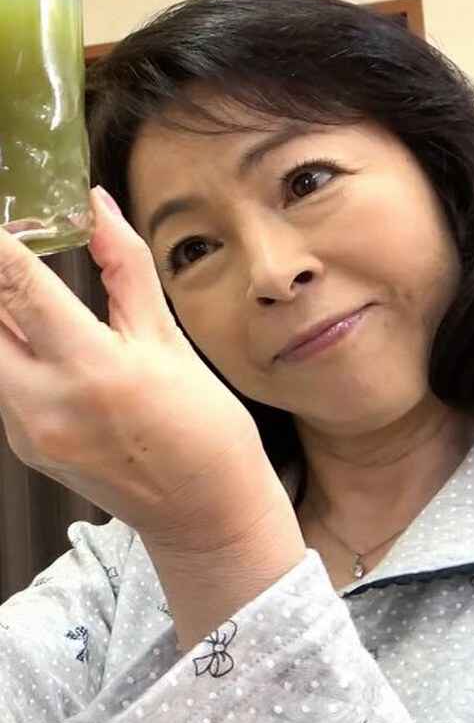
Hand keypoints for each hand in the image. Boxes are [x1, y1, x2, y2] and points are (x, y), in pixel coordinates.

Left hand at [0, 187, 265, 545]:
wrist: (205, 513)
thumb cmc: (205, 431)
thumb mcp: (170, 341)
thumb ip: (126, 269)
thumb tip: (98, 209)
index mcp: (94, 370)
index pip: (17, 287)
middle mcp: (46, 405)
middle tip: (13, 251)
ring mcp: (28, 433)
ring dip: (2, 316)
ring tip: (34, 296)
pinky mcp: (25, 448)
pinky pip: (2, 386)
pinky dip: (13, 352)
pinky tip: (47, 343)